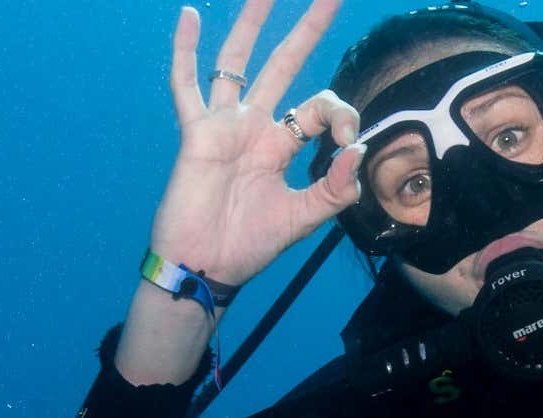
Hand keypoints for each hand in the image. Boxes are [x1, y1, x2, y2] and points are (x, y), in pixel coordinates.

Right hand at [149, 0, 365, 284]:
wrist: (206, 268)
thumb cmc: (248, 246)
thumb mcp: (304, 218)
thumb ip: (335, 187)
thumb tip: (358, 149)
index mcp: (282, 144)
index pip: (318, 106)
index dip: (341, 114)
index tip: (348, 142)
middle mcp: (255, 125)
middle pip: (284, 64)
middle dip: (308, 28)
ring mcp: (224, 125)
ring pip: (237, 61)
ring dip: (252, 23)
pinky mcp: (197, 134)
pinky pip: (187, 86)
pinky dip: (184, 51)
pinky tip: (188, 15)